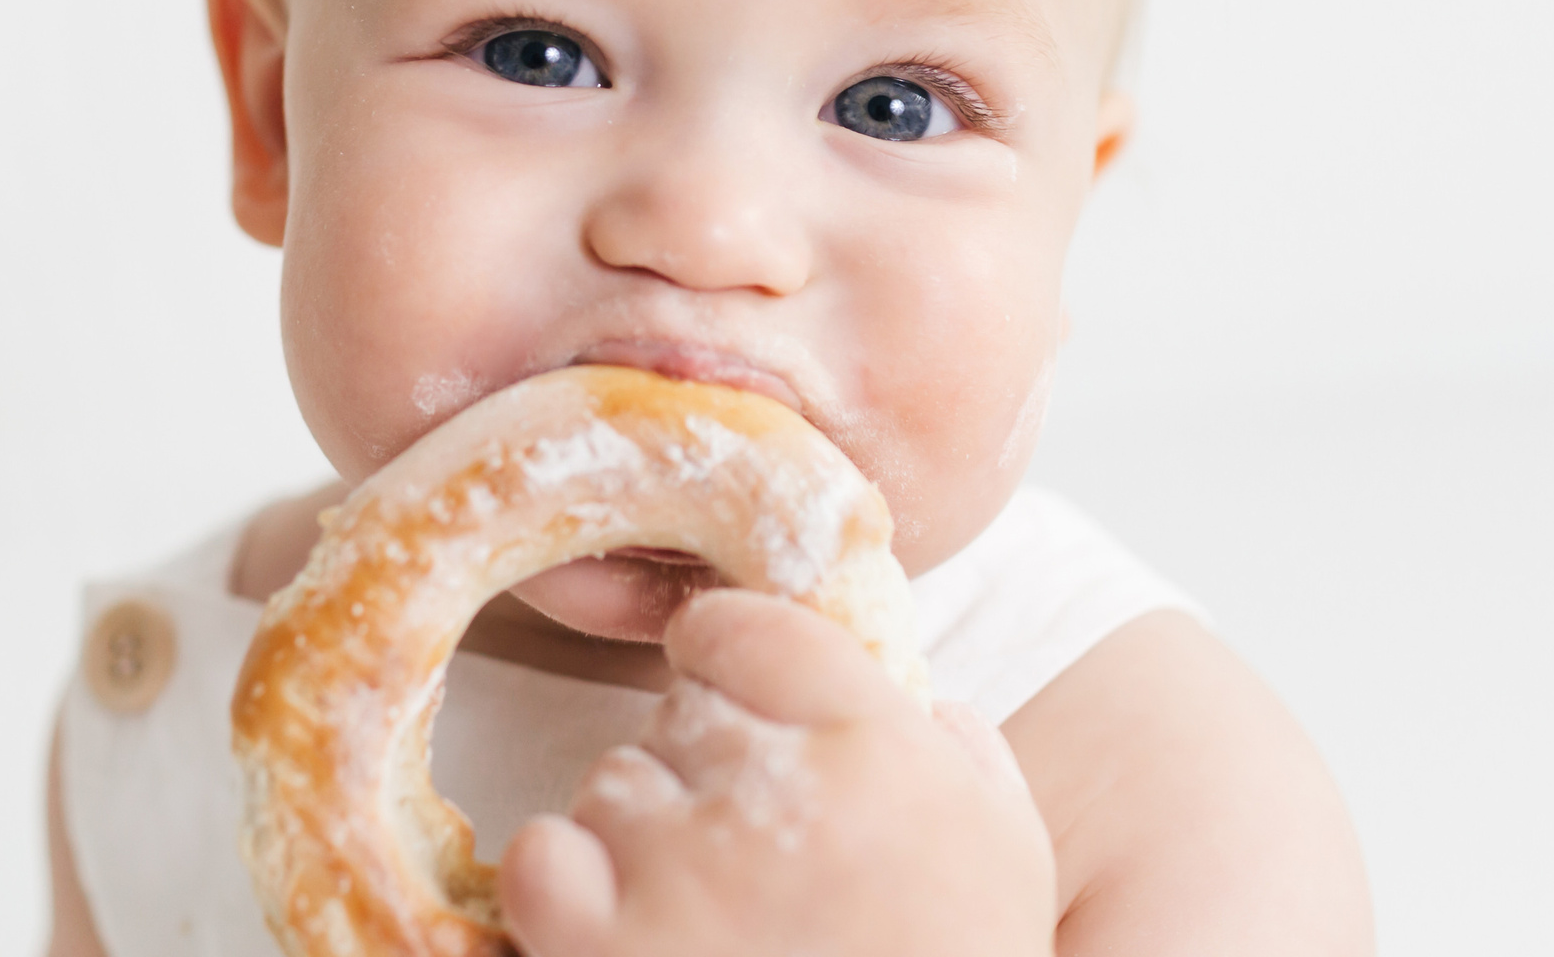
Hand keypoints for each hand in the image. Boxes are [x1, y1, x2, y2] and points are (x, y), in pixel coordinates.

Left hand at [498, 589, 1056, 956]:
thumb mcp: (1010, 865)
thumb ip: (966, 762)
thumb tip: (919, 707)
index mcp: (880, 748)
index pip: (752, 629)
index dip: (728, 657)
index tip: (725, 691)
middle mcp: (778, 791)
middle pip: (679, 715)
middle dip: (700, 774)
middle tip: (741, 860)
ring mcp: (683, 872)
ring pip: (611, 785)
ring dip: (639, 842)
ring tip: (700, 923)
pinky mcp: (604, 950)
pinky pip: (543, 857)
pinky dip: (566, 891)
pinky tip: (619, 936)